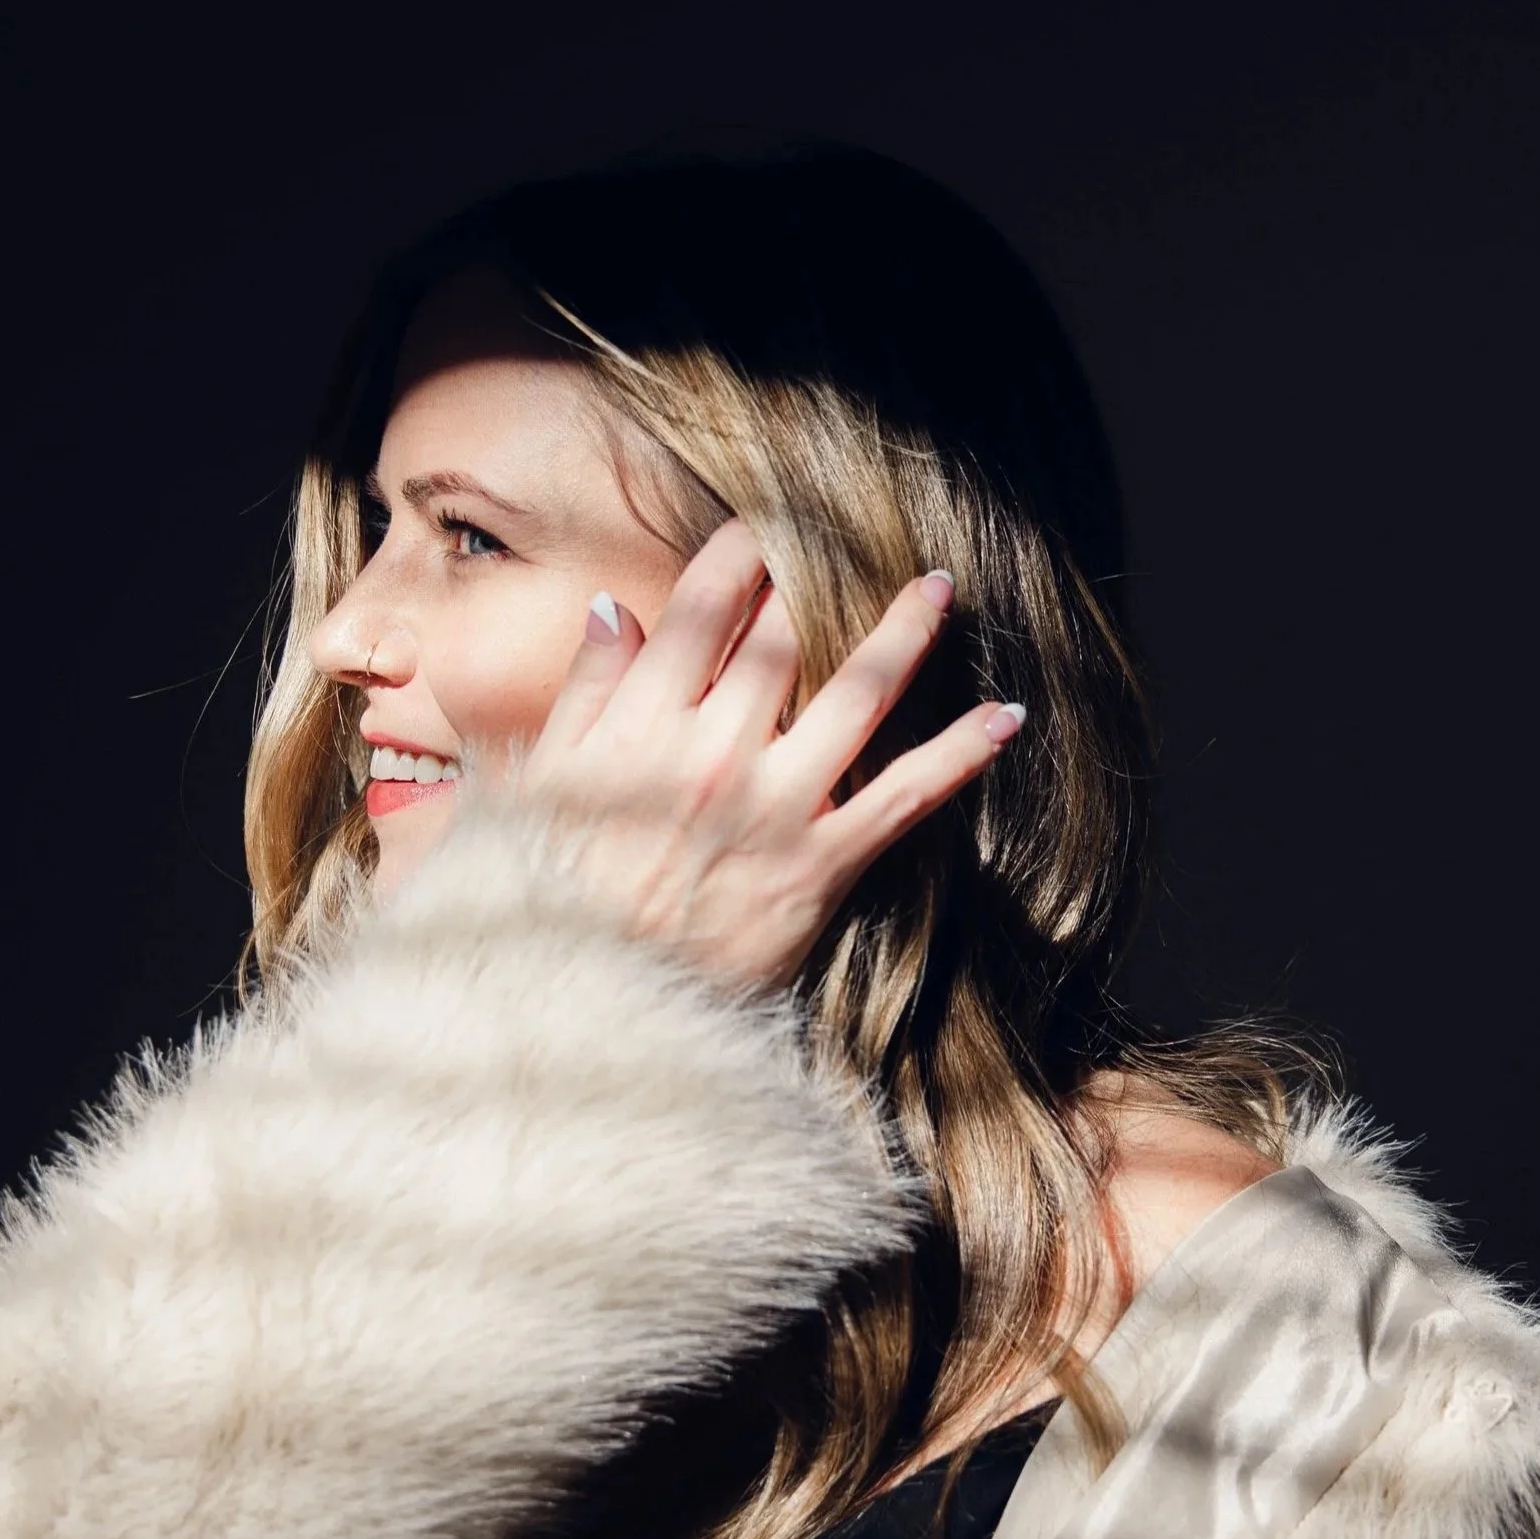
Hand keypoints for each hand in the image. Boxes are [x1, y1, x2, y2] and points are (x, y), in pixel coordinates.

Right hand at [509, 521, 1023, 991]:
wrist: (596, 1010)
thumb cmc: (551, 899)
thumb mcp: (534, 789)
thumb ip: (582, 696)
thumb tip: (618, 611)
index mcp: (639, 728)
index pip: (702, 614)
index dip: (735, 558)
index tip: (759, 528)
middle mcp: (713, 755)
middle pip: (782, 640)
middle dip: (818, 579)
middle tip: (851, 535)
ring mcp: (774, 808)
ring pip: (856, 697)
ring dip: (905, 635)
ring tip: (939, 589)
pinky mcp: (821, 866)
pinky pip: (904, 796)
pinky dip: (959, 753)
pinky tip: (1005, 717)